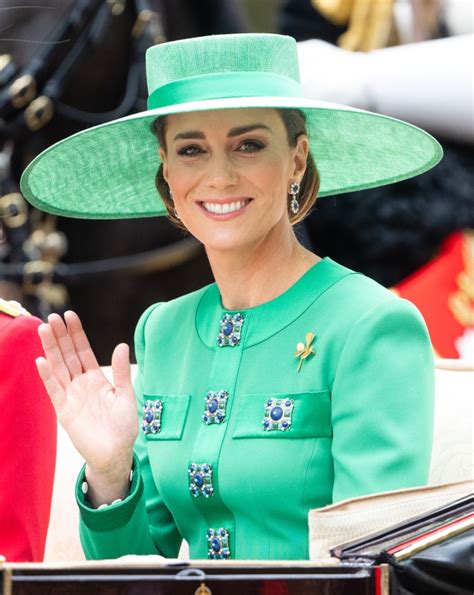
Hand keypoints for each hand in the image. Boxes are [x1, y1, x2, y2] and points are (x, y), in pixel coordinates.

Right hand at [36, 311, 137, 480]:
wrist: (116, 453)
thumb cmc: (123, 425)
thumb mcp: (126, 395)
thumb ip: (120, 371)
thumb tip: (122, 345)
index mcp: (96, 378)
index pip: (83, 350)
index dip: (76, 334)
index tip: (70, 315)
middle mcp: (81, 384)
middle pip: (67, 355)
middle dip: (60, 336)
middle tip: (52, 316)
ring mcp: (71, 396)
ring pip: (58, 368)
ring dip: (51, 349)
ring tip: (44, 329)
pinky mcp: (64, 411)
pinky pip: (54, 390)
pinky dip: (47, 376)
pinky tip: (41, 360)